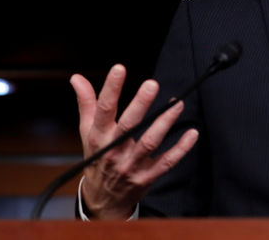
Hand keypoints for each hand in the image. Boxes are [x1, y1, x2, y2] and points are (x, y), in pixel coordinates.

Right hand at [70, 64, 198, 218]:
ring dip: (164, 123)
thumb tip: (77, 77)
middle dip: (140, 105)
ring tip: (178, 104)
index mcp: (99, 136)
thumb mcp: (87, 132)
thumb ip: (87, 104)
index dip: (111, 88)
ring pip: (149, 143)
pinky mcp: (147, 177)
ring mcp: (131, 165)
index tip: (119, 68)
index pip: (103, 110)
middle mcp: (114, 151)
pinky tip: (192, 133)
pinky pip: (166, 162)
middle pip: (128, 126)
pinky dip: (180, 149)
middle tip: (152, 84)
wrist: (102, 200)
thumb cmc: (97, 159)